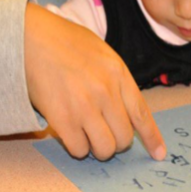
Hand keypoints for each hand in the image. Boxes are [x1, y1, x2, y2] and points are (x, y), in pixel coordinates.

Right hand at [23, 4, 166, 160]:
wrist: (32, 38)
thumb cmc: (64, 41)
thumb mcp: (101, 52)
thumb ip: (115, 79)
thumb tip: (122, 108)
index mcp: (118, 73)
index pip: (141, 114)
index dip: (151, 138)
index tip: (158, 154)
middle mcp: (106, 92)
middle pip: (124, 137)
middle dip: (116, 140)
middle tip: (102, 132)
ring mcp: (84, 106)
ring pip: (104, 148)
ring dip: (97, 147)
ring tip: (85, 133)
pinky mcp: (62, 118)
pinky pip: (79, 149)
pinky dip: (76, 146)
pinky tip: (69, 131)